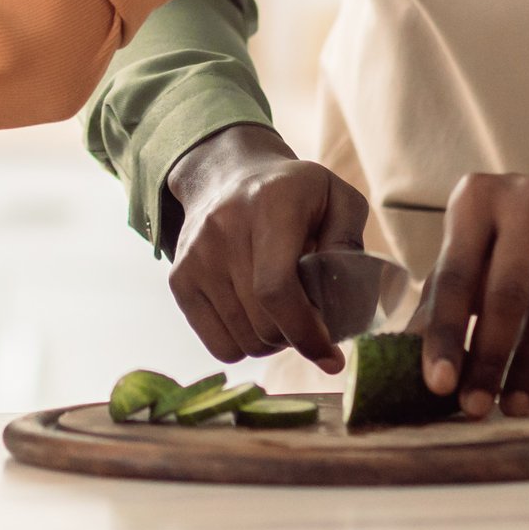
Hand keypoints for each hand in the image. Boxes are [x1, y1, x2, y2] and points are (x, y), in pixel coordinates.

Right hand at [165, 123, 369, 370]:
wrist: (228, 174)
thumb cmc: (295, 194)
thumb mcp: (338, 198)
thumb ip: (349, 242)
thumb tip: (345, 298)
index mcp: (270, 205)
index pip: (276, 289)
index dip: (305, 333)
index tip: (331, 356)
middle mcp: (223, 228)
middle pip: (261, 323)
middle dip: (296, 338)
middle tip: (312, 322)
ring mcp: (195, 255)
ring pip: (243, 341)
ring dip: (271, 342)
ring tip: (282, 312)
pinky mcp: (179, 277)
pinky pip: (220, 346)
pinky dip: (244, 344)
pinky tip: (255, 317)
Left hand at [418, 170, 528, 417]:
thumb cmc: (501, 242)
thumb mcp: (467, 255)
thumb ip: (440, 301)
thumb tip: (407, 359)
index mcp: (475, 197)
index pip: (456, 276)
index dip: (446, 335)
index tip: (439, 386)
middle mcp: (525, 199)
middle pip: (507, 294)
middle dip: (490, 359)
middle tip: (476, 408)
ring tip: (513, 408)